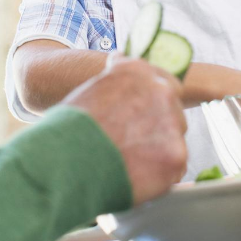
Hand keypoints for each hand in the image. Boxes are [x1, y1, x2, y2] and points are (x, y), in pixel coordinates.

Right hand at [64, 54, 186, 204]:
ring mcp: (172, 123)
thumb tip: (121, 63)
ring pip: (174, 139)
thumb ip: (117, 79)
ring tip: (128, 162)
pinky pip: (175, 167)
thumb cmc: (69, 129)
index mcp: (138, 70)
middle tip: (133, 144)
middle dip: (158, 126)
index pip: (162, 81)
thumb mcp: (93, 88)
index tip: (142, 117)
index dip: (152, 102)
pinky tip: (135, 176)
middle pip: (173, 110)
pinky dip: (159, 175)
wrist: (64, 163)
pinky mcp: (176, 156)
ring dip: (159, 150)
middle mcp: (160, 90)